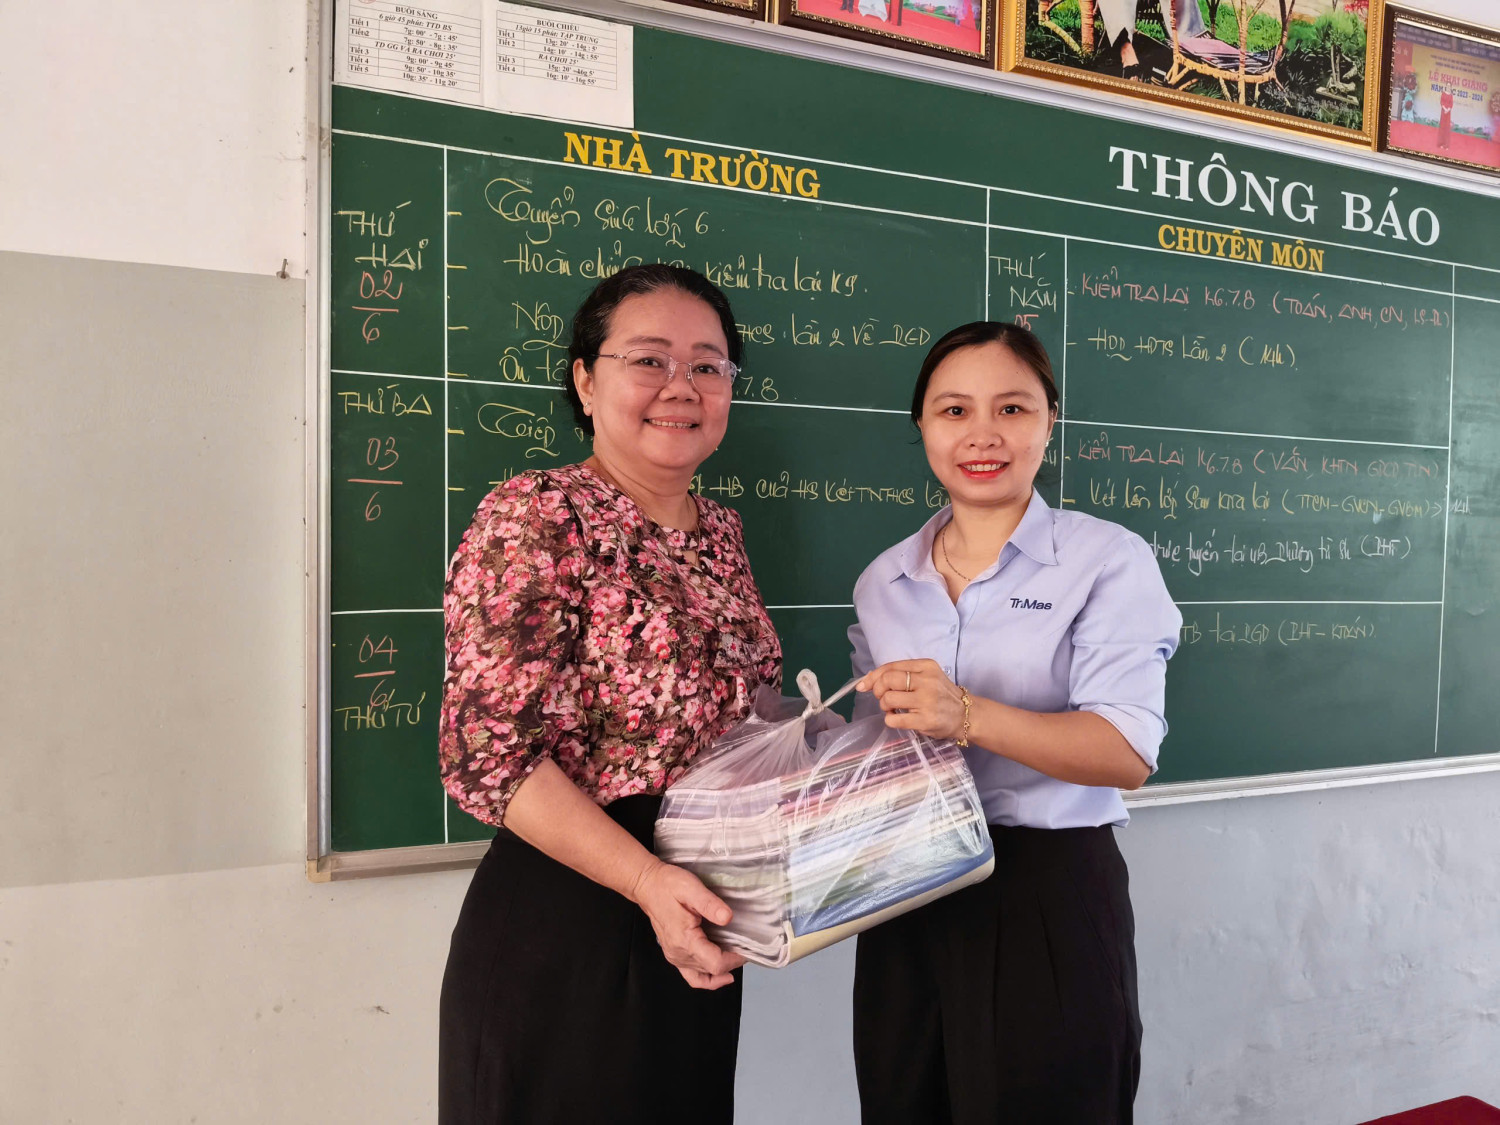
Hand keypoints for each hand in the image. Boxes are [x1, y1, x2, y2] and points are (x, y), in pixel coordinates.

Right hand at [630, 859, 746, 989]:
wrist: (648, 886)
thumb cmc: (667, 885)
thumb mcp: (691, 888)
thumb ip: (710, 904)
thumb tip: (728, 918)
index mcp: (684, 940)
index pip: (715, 963)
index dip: (734, 959)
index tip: (747, 948)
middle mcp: (678, 954)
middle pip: (712, 970)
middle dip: (732, 962)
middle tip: (746, 946)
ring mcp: (675, 957)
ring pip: (704, 975)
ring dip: (723, 970)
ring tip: (737, 957)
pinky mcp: (674, 954)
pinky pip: (693, 977)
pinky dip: (708, 980)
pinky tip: (721, 976)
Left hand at [855, 658, 966, 741]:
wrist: (966, 715)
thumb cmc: (941, 695)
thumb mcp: (927, 677)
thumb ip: (902, 675)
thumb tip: (868, 679)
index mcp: (926, 666)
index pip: (891, 667)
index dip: (873, 676)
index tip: (864, 685)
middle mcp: (926, 680)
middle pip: (887, 680)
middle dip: (878, 691)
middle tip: (884, 698)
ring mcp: (926, 700)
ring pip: (888, 699)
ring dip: (884, 706)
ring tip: (892, 709)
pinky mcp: (925, 720)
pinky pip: (893, 719)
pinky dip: (889, 719)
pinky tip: (897, 718)